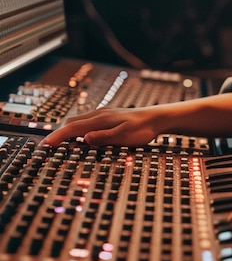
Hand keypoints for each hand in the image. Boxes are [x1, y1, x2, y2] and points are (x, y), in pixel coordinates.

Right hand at [42, 107, 161, 146]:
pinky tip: (80, 133)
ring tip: (58, 141)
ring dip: (67, 130)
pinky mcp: (109, 115)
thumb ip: (104, 137)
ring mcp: (104, 113)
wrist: (158, 117)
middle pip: (71, 122)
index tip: (44, 146)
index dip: (57, 137)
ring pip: (79, 120)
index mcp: (101, 120)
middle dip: (58, 134)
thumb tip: (83, 139)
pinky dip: (77, 127)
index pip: (72, 129)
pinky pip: (87, 120)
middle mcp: (100, 114)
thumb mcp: (125, 136)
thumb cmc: (143, 128)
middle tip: (46, 147)